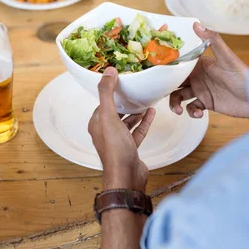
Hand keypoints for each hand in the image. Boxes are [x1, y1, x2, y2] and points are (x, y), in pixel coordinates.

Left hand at [88, 67, 155, 190]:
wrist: (127, 176)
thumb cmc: (115, 148)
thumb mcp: (108, 116)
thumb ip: (107, 93)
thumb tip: (108, 72)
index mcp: (96, 124)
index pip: (101, 104)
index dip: (109, 92)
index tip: (118, 81)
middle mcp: (106, 132)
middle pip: (115, 112)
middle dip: (123, 101)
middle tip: (133, 89)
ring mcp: (119, 141)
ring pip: (127, 122)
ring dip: (135, 111)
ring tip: (144, 99)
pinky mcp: (130, 148)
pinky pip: (137, 131)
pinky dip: (144, 122)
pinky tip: (151, 113)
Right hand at [170, 23, 248, 118]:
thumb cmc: (245, 76)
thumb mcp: (227, 58)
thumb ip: (212, 41)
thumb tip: (196, 24)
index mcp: (200, 64)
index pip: (179, 63)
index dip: (167, 66)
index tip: (155, 70)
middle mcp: (198, 77)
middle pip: (174, 81)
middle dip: (166, 88)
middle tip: (162, 94)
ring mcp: (201, 90)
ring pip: (179, 96)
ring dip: (175, 104)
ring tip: (179, 111)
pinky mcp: (206, 103)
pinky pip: (191, 108)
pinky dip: (191, 112)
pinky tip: (198, 114)